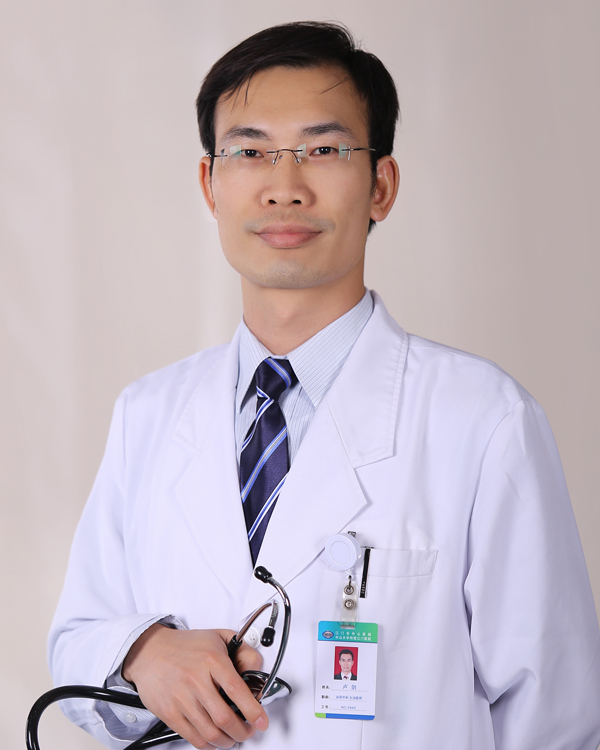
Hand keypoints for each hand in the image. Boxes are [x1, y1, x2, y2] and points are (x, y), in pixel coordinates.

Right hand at [123, 625, 267, 748]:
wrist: (149, 651)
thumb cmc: (186, 645)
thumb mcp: (218, 637)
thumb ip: (243, 650)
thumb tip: (257, 669)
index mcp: (212, 660)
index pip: (237, 690)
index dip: (252, 710)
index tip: (261, 721)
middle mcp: (196, 680)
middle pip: (224, 718)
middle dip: (242, 731)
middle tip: (248, 731)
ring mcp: (182, 698)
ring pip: (210, 732)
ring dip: (227, 741)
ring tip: (233, 738)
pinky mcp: (169, 713)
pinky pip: (193, 737)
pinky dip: (208, 745)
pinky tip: (214, 740)